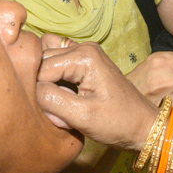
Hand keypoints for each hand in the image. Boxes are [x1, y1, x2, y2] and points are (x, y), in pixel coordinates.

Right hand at [37, 41, 158, 150]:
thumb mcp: (82, 116)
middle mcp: (82, 47)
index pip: (41, 69)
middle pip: (41, 61)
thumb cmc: (117, 123)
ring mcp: (83, 52)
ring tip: (59, 101)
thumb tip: (30, 90)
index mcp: (83, 56)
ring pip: (45, 60)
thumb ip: (51, 100)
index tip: (55, 113)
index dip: (40, 93)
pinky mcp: (84, 62)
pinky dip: (53, 80)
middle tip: (58, 110)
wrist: (142, 125)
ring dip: (46, 82)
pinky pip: (56, 64)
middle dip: (43, 87)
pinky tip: (63, 96)